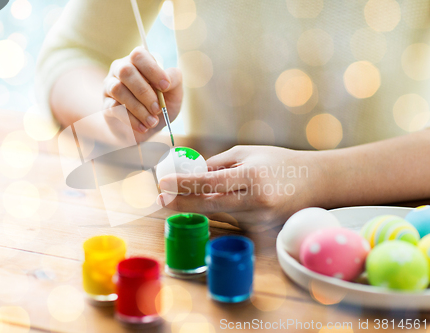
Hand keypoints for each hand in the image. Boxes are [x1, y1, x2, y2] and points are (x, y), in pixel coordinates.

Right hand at [102, 46, 182, 141]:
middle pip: (126, 71)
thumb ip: (174, 80)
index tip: (165, 86)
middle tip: (157, 108)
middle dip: (144, 92)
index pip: (139, 55)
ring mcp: (110, 86)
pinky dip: (132, 119)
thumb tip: (166, 79)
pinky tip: (143, 127)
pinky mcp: (106, 105)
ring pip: (118, 89)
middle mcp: (121, 69)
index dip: (152, 69)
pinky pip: (114, 108)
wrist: (148, 128)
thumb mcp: (174, 93)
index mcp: (138, 62)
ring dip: (138, 108)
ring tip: (152, 121)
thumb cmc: (160, 104)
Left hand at [157, 146, 325, 230]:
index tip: (163, 182)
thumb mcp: (247, 153)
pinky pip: (229, 220)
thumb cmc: (279, 162)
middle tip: (160, 197)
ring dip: (198, 204)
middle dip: (180, 202)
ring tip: (184, 192)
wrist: (315, 183)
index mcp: (253, 178)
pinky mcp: (259, 231)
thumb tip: (189, 174)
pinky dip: (218, 209)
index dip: (184, 185)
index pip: (210, 184)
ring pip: (217, 214)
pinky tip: (217, 200)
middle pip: (208, 206)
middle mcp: (256, 203)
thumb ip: (217, 165)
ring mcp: (258, 221)